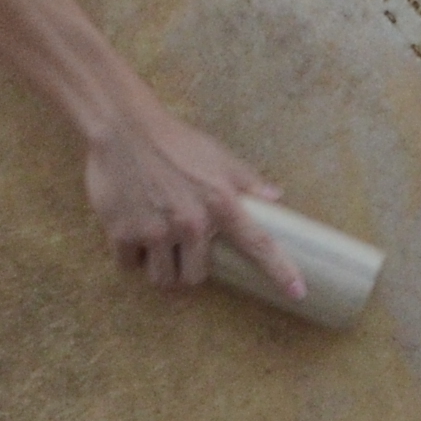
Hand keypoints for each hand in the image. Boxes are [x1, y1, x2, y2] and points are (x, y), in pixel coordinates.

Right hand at [80, 96, 284, 291]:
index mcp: (220, 202)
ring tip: (158, 246)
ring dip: (161, 270)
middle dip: (189, 270)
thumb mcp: (218, 156)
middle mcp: (190, 222)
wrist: (124, 128)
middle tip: (182, 250)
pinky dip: (132, 257)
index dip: (280, 271)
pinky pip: (130, 266)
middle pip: (195, 277)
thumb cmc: (175, 141)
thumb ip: (247, 181)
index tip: (297, 292)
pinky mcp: (123, 233)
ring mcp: (155, 230)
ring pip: (163, 279)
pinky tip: (133, 234)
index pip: (258, 244)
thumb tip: (275, 197)